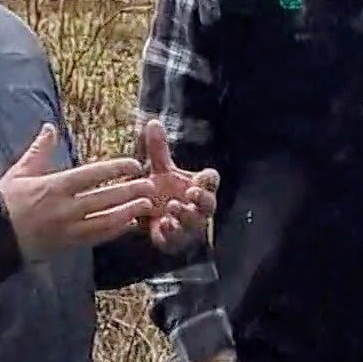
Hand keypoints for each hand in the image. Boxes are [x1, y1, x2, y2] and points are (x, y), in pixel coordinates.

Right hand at [0, 124, 150, 262]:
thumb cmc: (5, 201)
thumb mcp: (19, 172)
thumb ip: (39, 150)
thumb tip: (49, 127)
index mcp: (53, 186)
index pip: (92, 175)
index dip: (116, 169)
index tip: (134, 165)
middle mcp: (64, 208)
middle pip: (105, 198)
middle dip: (130, 191)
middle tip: (150, 185)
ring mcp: (67, 228)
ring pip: (105, 220)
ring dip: (128, 212)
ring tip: (146, 205)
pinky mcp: (68, 244)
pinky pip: (96, 237)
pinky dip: (115, 230)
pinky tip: (129, 224)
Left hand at [137, 117, 218, 252]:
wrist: (152, 221)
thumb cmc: (164, 193)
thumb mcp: (160, 171)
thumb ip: (159, 150)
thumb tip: (153, 122)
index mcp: (198, 187)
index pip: (211, 180)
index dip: (208, 179)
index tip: (201, 177)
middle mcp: (198, 207)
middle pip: (210, 204)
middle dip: (202, 199)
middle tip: (191, 193)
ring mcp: (189, 225)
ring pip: (195, 222)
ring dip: (186, 215)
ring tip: (173, 207)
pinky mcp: (176, 240)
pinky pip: (178, 238)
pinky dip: (172, 232)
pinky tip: (163, 224)